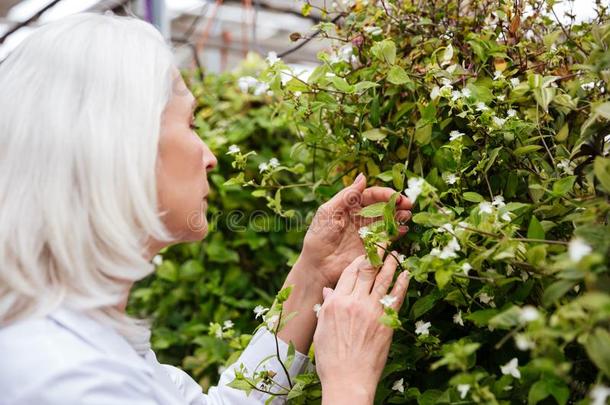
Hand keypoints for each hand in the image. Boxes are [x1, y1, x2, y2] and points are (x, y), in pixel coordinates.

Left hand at [299, 173, 411, 286]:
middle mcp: (360, 217)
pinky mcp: (371, 247)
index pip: (371, 195)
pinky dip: (396, 233)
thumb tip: (363, 176)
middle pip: (382, 206)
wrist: (318, 265)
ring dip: (399, 216)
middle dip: (396, 204)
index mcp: (350, 205)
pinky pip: (387, 237)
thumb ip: (346, 195)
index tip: (395, 196)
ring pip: (387, 220)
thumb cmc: (318, 236)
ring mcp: (367, 232)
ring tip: (406, 215)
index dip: (384, 194)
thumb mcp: (329, 212)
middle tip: (408, 204)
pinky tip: (402, 229)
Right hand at [314, 253, 409, 403]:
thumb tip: (329, 291)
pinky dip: (402, 283)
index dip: (357, 259)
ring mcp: (372, 311)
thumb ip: (327, 307)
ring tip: (397, 252)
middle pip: (367, 270)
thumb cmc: (331, 358)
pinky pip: (396, 297)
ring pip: (383, 279)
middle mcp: (354, 302)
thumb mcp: (322, 330)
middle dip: (376, 252)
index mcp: (336, 303)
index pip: (348, 272)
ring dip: (391, 263)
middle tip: (384, 240)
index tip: (364, 252)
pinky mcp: (387, 322)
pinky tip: (406, 273)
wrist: (348, 380)